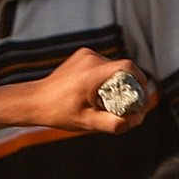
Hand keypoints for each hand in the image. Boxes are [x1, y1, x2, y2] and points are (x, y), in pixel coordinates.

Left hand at [24, 48, 151, 134]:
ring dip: (118, 82)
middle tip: (129, 106)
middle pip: (123, 69)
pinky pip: (103, 65)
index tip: (143, 97)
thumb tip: (138, 119)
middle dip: (130, 87)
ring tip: (111, 101)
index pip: (128, 68)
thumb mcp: (88, 123)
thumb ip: (115, 123)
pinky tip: (99, 93)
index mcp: (92, 73)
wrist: (35, 101)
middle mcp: (90, 59)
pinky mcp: (82, 55)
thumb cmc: (59, 113)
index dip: (142, 81)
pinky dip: (107, 78)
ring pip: (113, 67)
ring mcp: (85, 55)